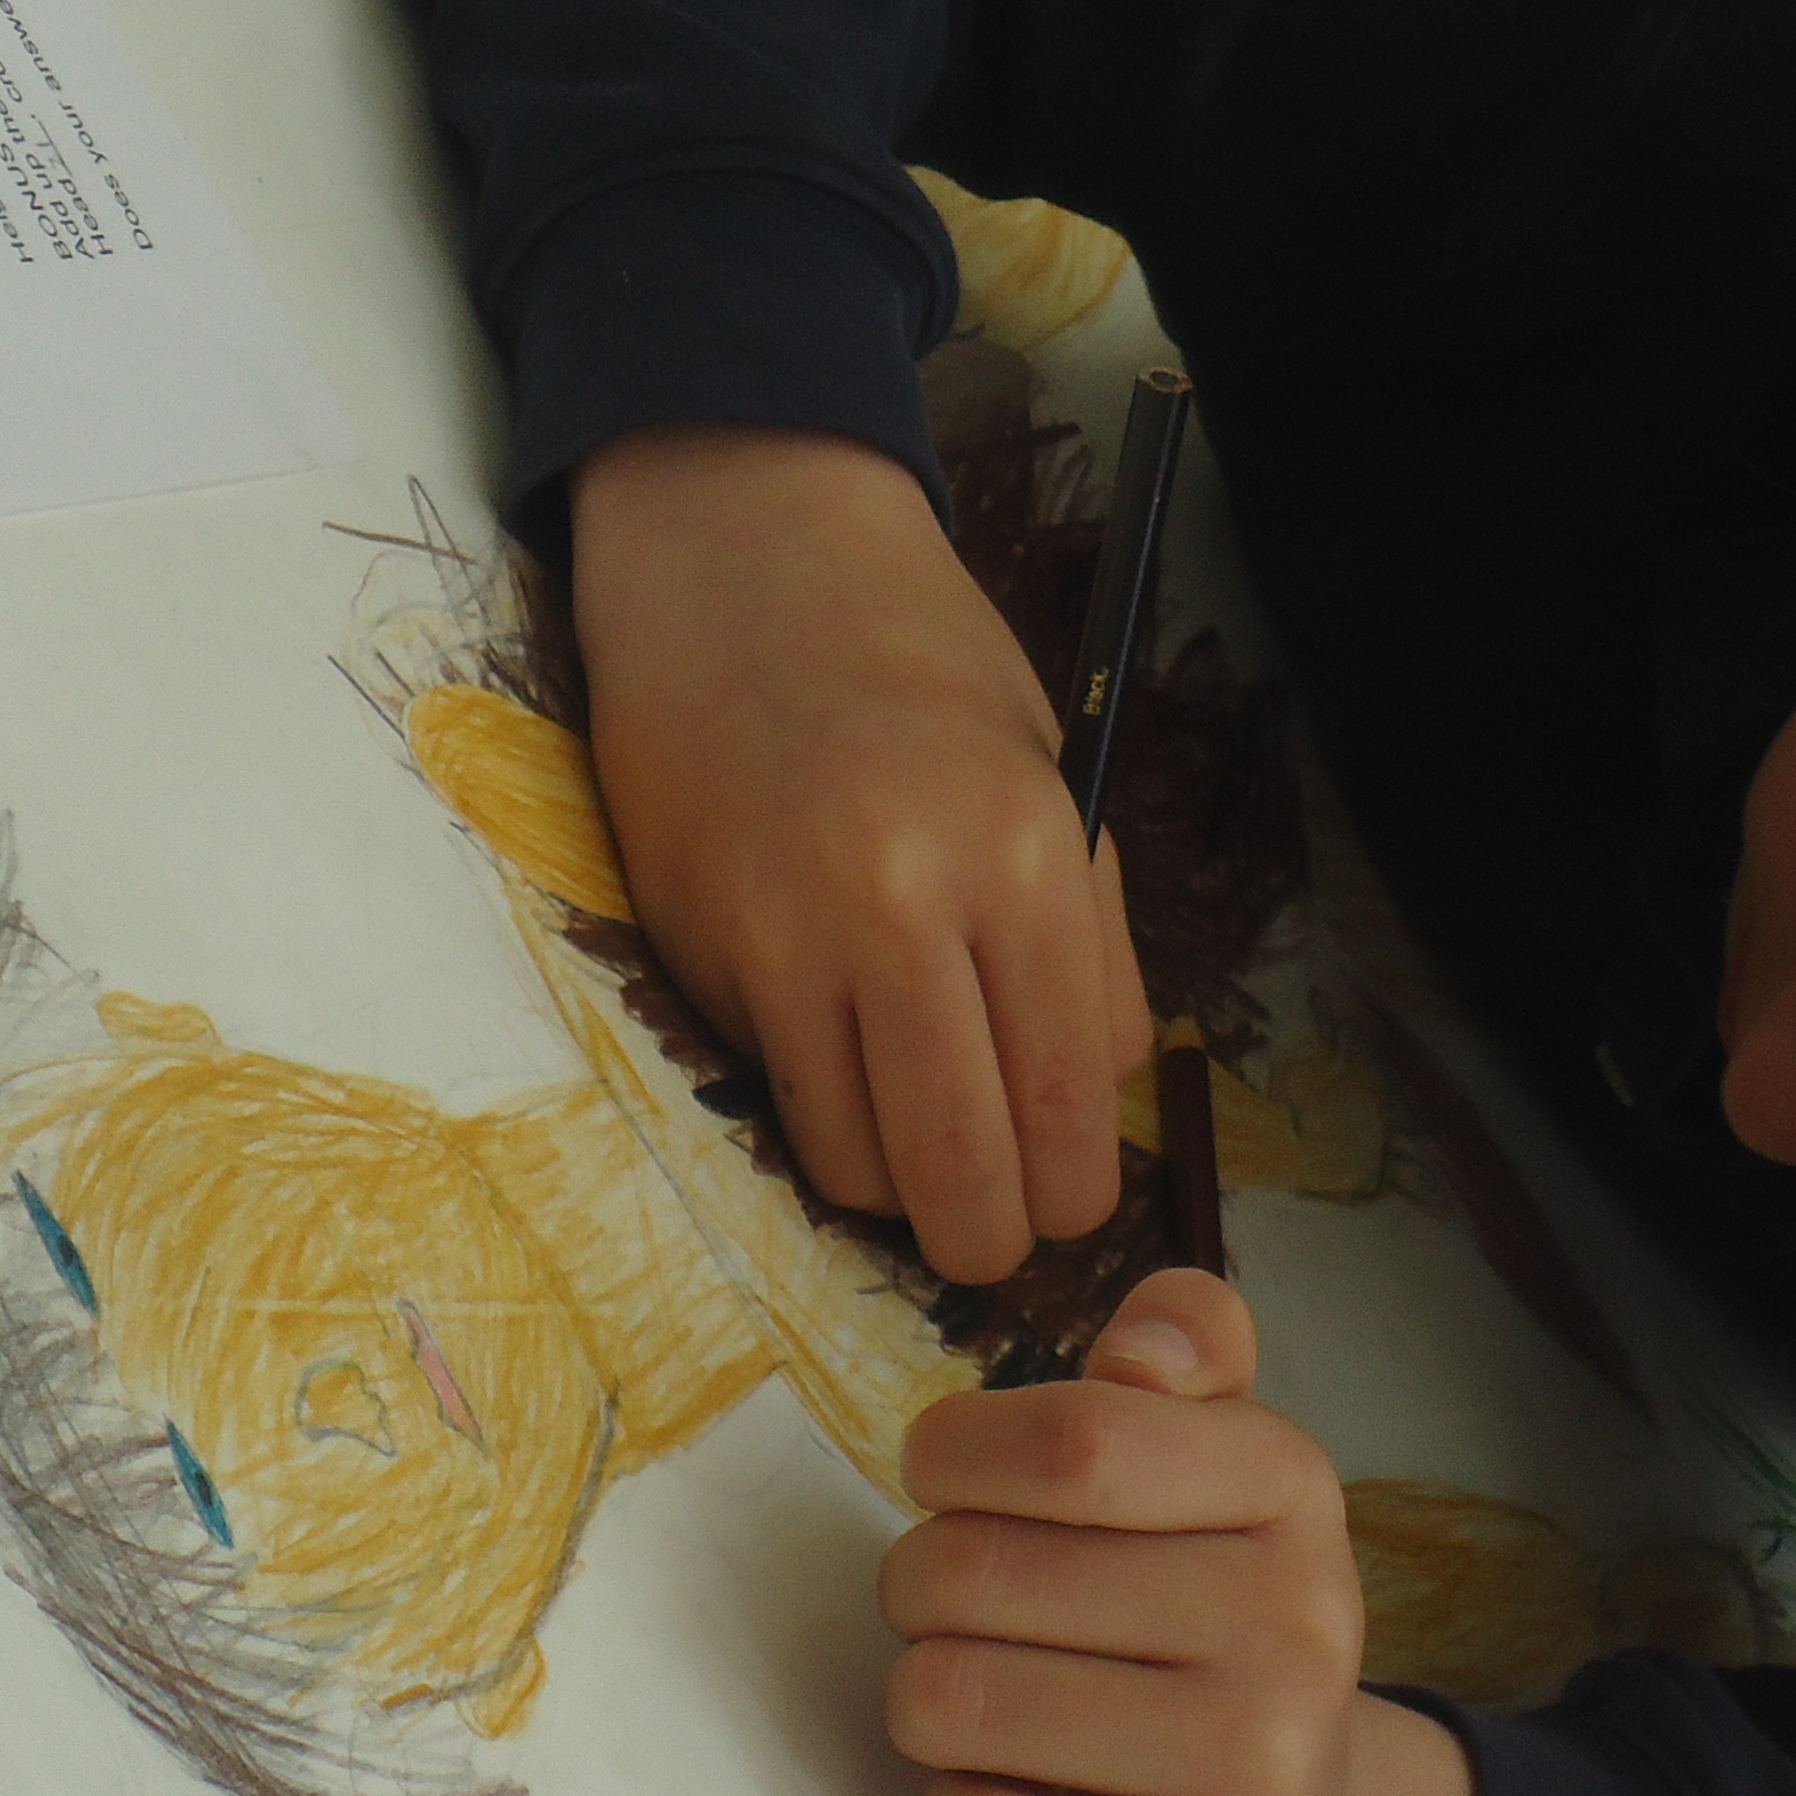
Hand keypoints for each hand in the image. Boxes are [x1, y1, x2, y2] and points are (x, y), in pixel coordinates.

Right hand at [570, 422, 1148, 1281]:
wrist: (742, 559)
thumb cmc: (916, 663)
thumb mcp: (1050, 778)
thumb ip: (1086, 943)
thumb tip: (1097, 1098)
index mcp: (1025, 855)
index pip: (1073, 1097)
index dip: (1077, 1187)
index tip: (1070, 1200)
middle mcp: (907, 905)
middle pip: (967, 1168)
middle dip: (993, 1236)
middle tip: (999, 1234)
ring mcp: (787, 935)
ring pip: (859, 1164)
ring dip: (898, 1194)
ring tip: (919, 1161)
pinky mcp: (699, 949)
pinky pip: (778, 1100)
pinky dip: (819, 1118)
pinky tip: (840, 1068)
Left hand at [878, 1269, 1477, 1795]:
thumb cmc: (1212, 1622)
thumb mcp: (1221, 1469)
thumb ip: (1184, 1356)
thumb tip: (1148, 1340)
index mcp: (1292, 1489)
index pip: (1074, 1439)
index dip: (956, 1450)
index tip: (939, 1473)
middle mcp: (1296, 1625)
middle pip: (976, 1573)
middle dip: (916, 1583)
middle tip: (956, 1609)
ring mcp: (1259, 1773)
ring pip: (950, 1703)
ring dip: (926, 1701)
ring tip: (987, 1703)